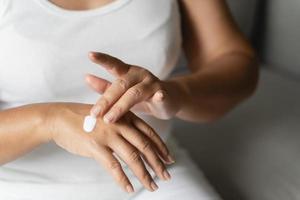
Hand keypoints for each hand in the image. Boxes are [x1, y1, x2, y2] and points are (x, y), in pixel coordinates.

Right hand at [46, 103, 173, 192]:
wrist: (59, 118)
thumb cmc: (84, 118)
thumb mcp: (109, 116)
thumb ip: (123, 126)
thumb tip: (136, 143)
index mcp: (125, 116)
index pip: (149, 134)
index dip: (161, 147)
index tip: (169, 159)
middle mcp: (120, 124)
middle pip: (145, 147)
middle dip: (158, 163)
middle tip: (167, 176)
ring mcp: (108, 135)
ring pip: (133, 158)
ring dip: (144, 174)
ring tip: (152, 186)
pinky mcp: (96, 146)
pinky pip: (113, 166)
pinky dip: (123, 180)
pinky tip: (129, 188)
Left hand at [85, 52, 183, 122]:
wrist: (168, 100)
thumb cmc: (141, 97)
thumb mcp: (122, 91)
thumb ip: (105, 86)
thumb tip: (86, 78)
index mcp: (128, 72)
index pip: (114, 64)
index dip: (103, 59)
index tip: (90, 54)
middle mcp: (140, 75)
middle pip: (120, 85)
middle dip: (106, 100)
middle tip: (94, 114)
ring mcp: (152, 84)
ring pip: (135, 93)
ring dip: (121, 106)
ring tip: (109, 119)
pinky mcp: (164, 94)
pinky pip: (161, 95)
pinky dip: (160, 96)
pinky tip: (159, 97)